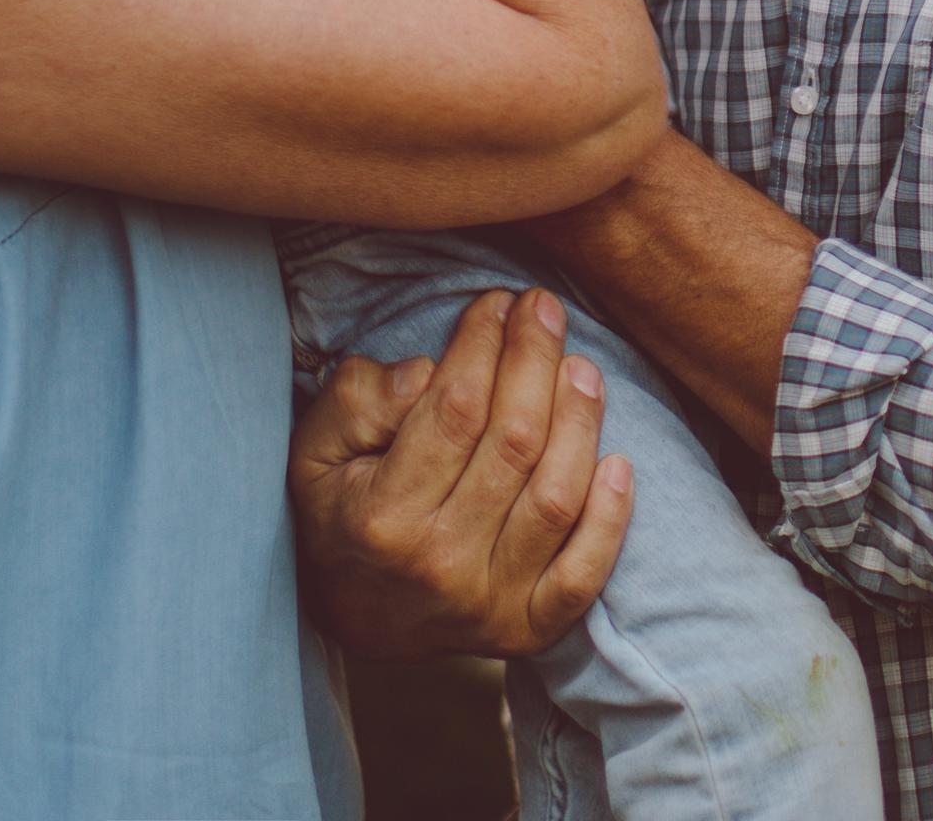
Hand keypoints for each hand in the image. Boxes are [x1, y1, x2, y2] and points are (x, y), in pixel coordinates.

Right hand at [290, 288, 632, 659]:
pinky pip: (583, 575)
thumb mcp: (313, 450)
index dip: (483, 346)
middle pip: (514, 444)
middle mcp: (440, 564)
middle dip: (535, 361)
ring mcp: (489, 603)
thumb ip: (358, 402)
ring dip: (580, 422)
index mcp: (383, 517)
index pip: (454, 411)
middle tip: (544, 309)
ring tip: (581, 366)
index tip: (495, 303)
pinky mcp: (526, 628)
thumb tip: (426, 372)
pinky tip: (619, 461)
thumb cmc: (338, 511)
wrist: (351, 618)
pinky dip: (610, 520)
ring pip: (555, 498)